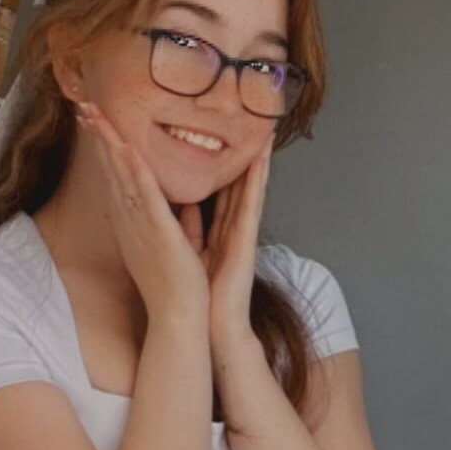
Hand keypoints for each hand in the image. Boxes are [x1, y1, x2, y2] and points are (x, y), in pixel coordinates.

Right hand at [75, 101, 208, 321]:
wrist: (179, 317)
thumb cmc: (178, 286)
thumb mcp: (180, 245)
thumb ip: (182, 222)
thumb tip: (186, 205)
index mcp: (135, 223)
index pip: (118, 178)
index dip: (107, 148)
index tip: (99, 122)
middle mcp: (130, 221)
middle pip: (111, 170)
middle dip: (99, 136)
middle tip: (84, 105)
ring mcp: (140, 225)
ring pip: (121, 175)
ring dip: (108, 142)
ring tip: (95, 113)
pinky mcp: (156, 231)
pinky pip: (142, 194)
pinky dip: (132, 170)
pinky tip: (124, 147)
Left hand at [192, 134, 273, 356]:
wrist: (210, 327)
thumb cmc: (200, 296)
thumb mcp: (191, 253)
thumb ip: (192, 228)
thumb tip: (186, 205)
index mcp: (217, 230)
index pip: (219, 189)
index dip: (219, 162)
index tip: (218, 134)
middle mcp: (232, 227)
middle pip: (235, 182)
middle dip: (241, 152)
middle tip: (249, 122)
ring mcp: (241, 232)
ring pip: (247, 187)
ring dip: (257, 159)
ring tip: (264, 130)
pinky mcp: (246, 240)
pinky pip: (250, 203)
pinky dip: (256, 180)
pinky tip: (260, 159)